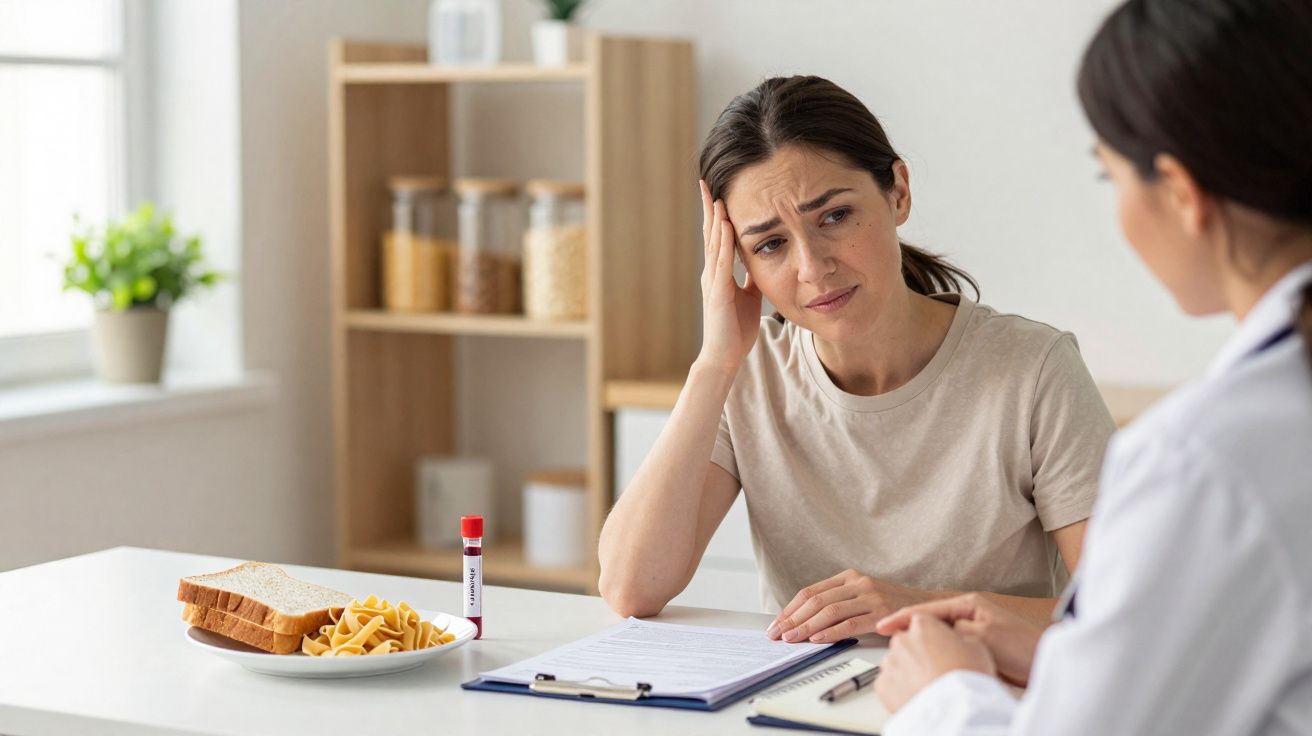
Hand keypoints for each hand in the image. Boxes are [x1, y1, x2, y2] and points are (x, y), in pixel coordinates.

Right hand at [696, 179, 762, 374]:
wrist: (725, 357)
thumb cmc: (735, 330)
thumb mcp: (749, 297)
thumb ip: (751, 278)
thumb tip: (761, 261)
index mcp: (718, 274)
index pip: (717, 237)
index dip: (716, 214)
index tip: (717, 191)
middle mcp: (711, 273)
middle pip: (709, 233)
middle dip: (709, 207)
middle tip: (705, 182)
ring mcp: (713, 282)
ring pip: (713, 243)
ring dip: (715, 218)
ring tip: (716, 195)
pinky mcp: (718, 292)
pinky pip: (721, 262)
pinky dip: (723, 242)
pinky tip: (726, 224)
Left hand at [766, 569, 937, 643]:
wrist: (926, 606)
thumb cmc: (889, 605)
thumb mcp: (861, 596)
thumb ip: (837, 603)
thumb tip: (801, 623)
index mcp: (848, 576)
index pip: (810, 592)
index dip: (790, 609)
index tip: (776, 623)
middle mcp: (858, 583)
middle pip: (816, 601)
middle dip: (793, 619)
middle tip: (777, 634)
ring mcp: (870, 596)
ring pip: (829, 611)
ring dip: (806, 627)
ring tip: (791, 639)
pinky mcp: (881, 612)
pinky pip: (850, 624)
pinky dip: (830, 632)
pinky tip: (816, 639)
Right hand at [875, 593, 1043, 686]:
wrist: (1045, 664)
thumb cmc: (1022, 647)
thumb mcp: (983, 635)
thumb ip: (956, 629)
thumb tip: (936, 632)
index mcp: (970, 604)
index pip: (928, 609)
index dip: (903, 617)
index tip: (883, 625)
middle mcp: (970, 614)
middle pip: (930, 620)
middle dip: (909, 629)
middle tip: (887, 638)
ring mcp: (973, 629)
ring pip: (939, 635)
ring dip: (924, 642)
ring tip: (904, 651)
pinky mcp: (978, 645)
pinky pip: (950, 646)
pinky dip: (938, 652)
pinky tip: (929, 660)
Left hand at [875, 613, 995, 713]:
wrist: (953, 711)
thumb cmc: (966, 678)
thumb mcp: (977, 647)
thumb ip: (960, 637)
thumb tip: (957, 641)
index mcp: (923, 625)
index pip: (922, 621)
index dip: (933, 634)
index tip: (938, 645)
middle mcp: (902, 640)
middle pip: (907, 642)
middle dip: (918, 653)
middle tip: (936, 670)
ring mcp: (890, 663)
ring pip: (897, 663)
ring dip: (908, 671)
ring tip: (928, 686)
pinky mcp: (882, 686)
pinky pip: (890, 684)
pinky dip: (900, 689)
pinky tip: (917, 696)